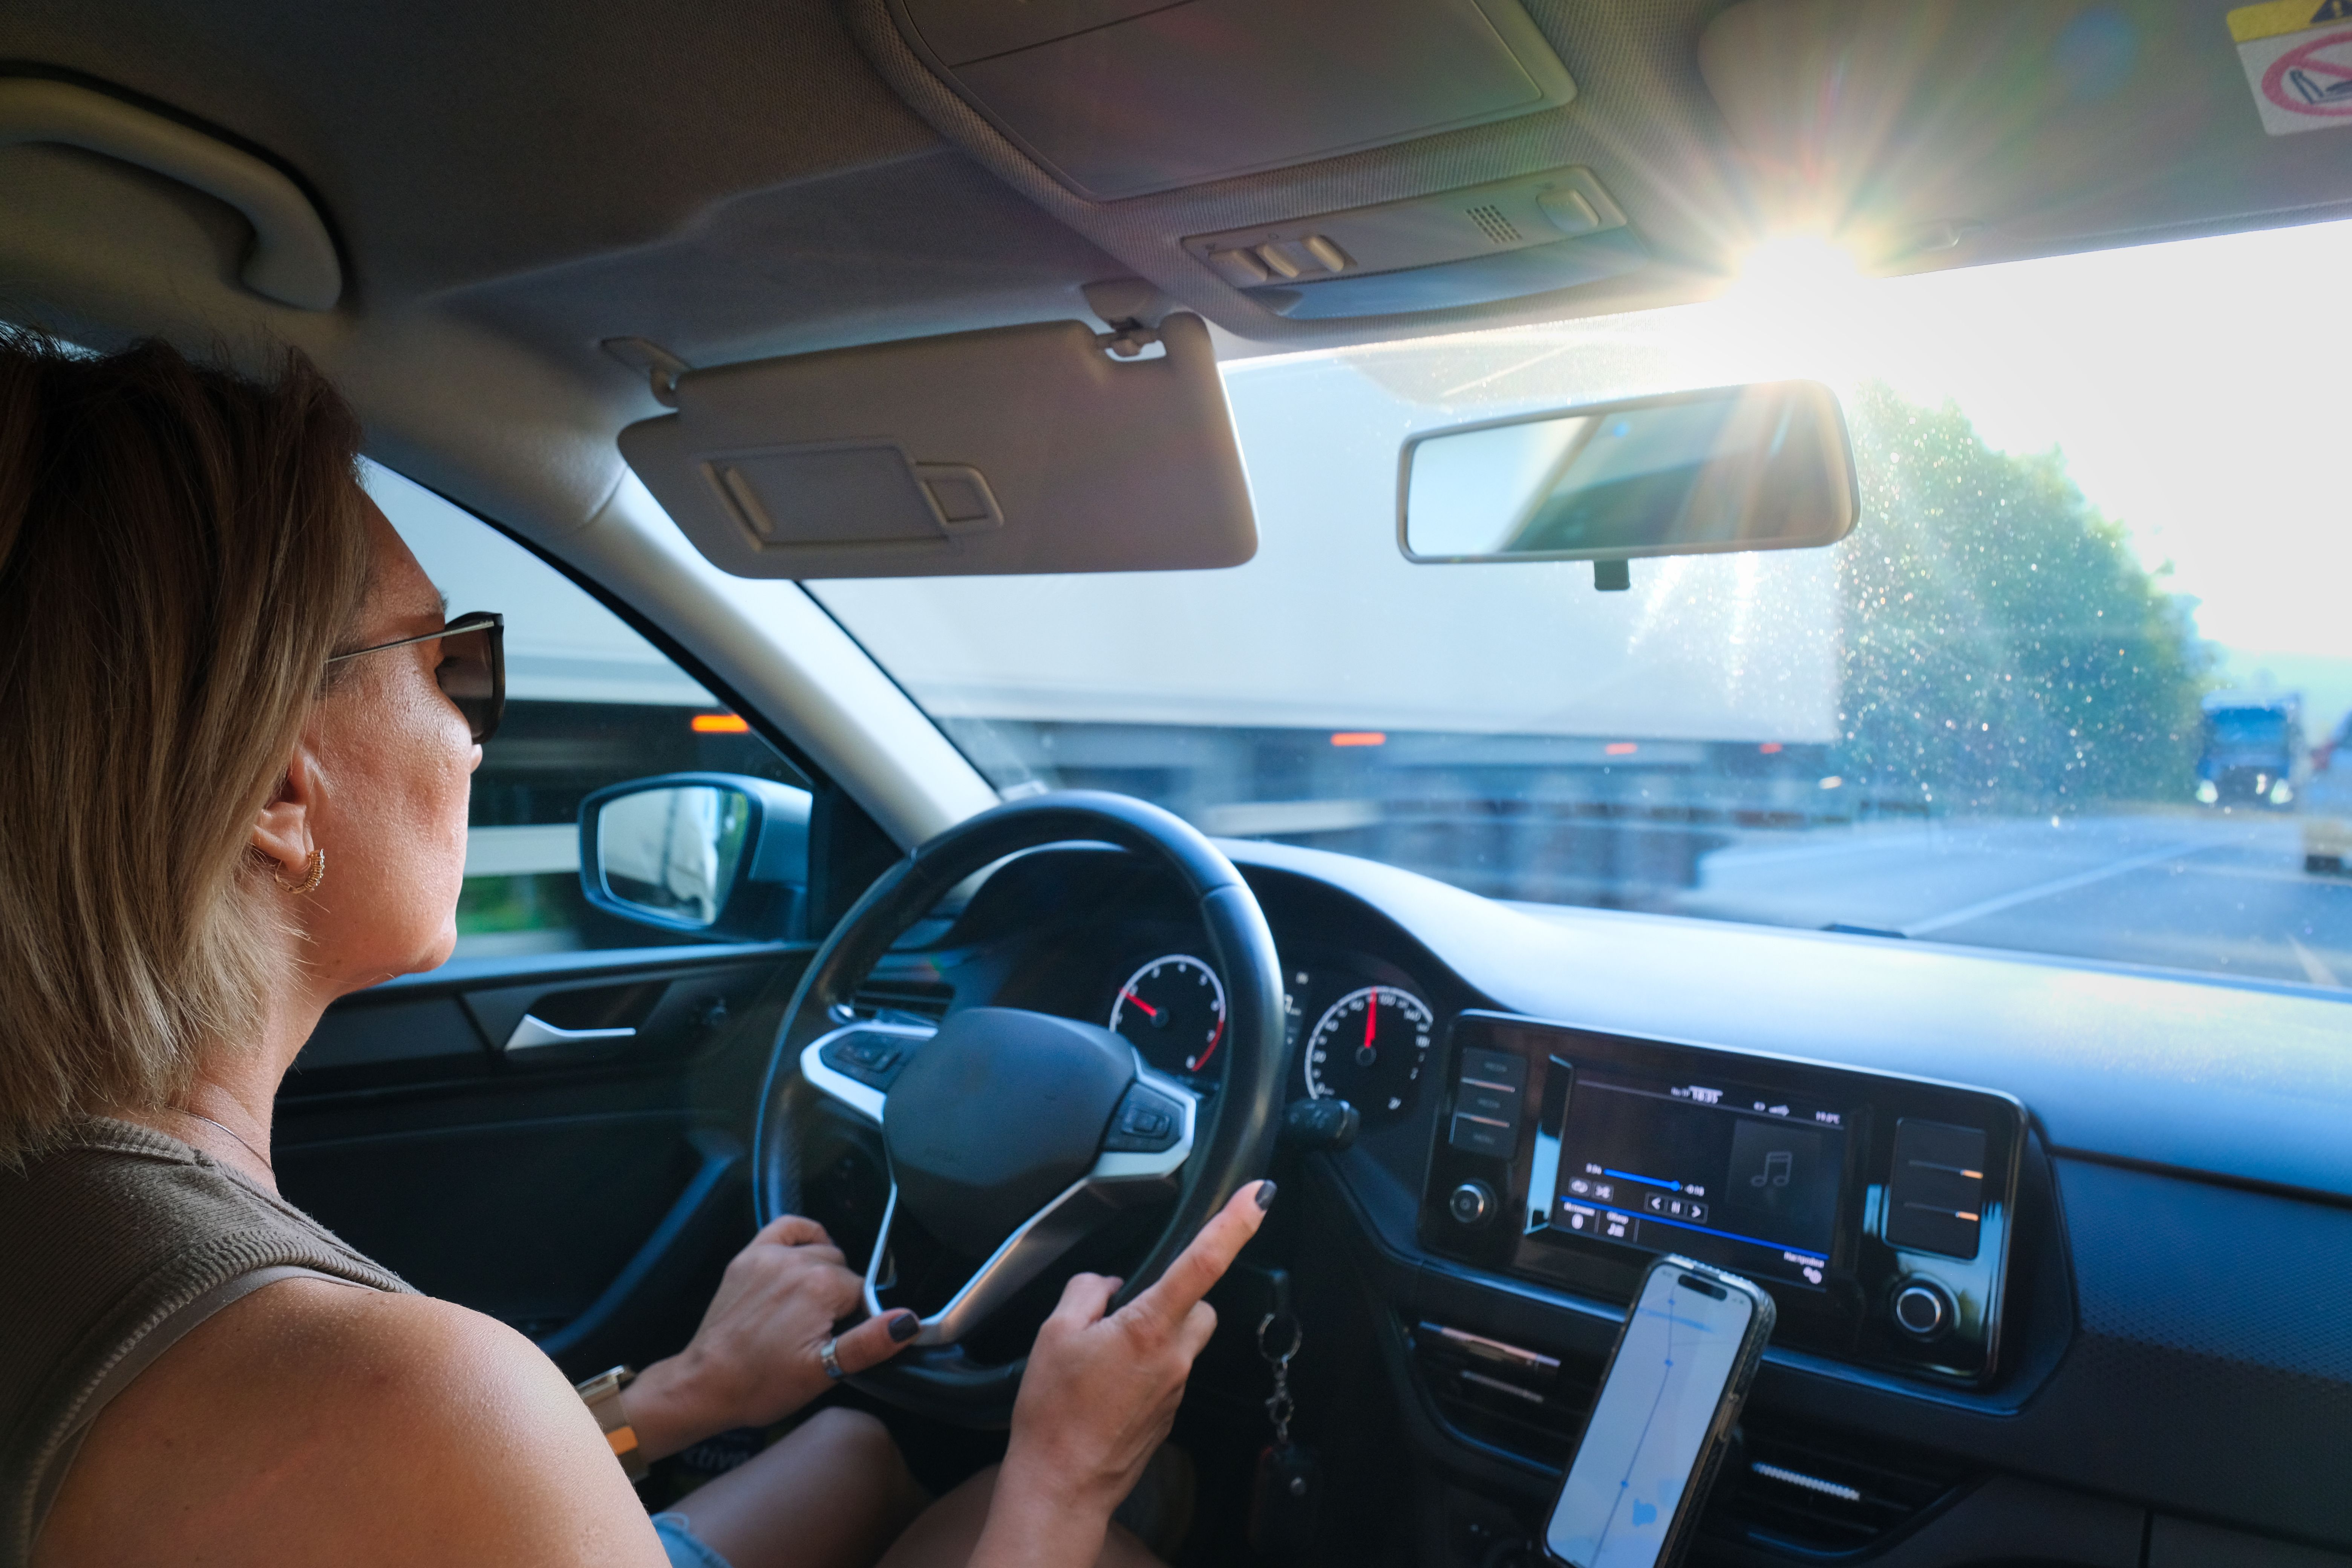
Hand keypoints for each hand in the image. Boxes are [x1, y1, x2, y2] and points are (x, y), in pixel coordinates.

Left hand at [623, 1215, 917, 1459]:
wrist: (703, 1385)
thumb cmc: (760, 1384)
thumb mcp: (822, 1374)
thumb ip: (868, 1343)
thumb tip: (908, 1321)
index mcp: (820, 1287)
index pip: (862, 1293)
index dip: (856, 1319)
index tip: (836, 1342)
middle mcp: (796, 1261)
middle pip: (842, 1270)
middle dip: (839, 1298)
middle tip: (819, 1333)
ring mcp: (768, 1256)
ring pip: (820, 1251)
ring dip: (822, 1273)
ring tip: (808, 1310)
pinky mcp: (747, 1257)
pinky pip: (787, 1227)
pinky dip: (803, 1234)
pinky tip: (806, 1252)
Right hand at [974, 1180, 1273, 1567]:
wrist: (1061, 1484)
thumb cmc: (1054, 1414)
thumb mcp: (1053, 1334)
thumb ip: (1087, 1291)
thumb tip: (1108, 1282)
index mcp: (1149, 1327)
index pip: (1204, 1262)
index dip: (1235, 1223)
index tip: (1260, 1194)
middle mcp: (1174, 1357)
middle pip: (1199, 1305)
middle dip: (1173, 1296)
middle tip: (1120, 1312)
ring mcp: (1176, 1388)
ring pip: (1182, 1339)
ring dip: (1155, 1334)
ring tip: (1103, 1356)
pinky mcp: (1169, 1413)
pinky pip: (1168, 1371)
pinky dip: (1145, 1367)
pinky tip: (1107, 1384)